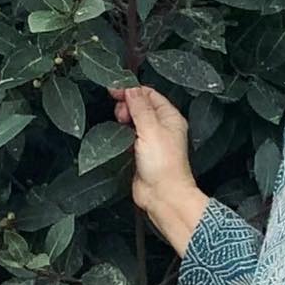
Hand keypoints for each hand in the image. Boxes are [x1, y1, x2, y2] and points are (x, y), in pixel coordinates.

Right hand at [107, 84, 199, 222]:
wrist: (163, 196)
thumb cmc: (164, 165)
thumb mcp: (151, 128)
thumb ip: (140, 107)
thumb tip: (131, 89)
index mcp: (170, 117)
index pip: (149, 94)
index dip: (132, 90)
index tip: (115, 90)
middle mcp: (162, 127)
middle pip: (140, 106)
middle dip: (126, 105)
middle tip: (120, 114)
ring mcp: (151, 141)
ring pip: (133, 121)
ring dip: (123, 120)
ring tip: (119, 125)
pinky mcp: (141, 154)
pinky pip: (128, 138)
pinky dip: (121, 135)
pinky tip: (118, 138)